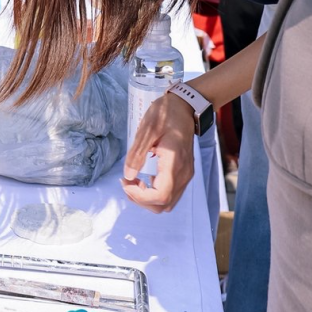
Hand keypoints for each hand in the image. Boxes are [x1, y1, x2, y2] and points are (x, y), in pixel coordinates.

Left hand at [121, 92, 195, 213]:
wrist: (185, 107)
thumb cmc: (166, 114)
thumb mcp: (147, 130)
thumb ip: (137, 154)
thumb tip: (128, 175)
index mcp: (174, 163)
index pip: (160, 196)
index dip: (140, 196)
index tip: (125, 181)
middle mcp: (183, 174)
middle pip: (164, 205)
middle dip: (141, 199)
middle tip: (127, 182)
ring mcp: (186, 175)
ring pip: (167, 202)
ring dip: (148, 198)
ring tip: (133, 182)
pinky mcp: (184, 173)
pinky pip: (170, 193)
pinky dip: (154, 192)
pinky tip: (144, 179)